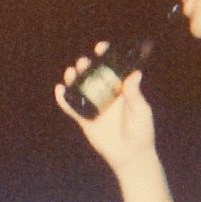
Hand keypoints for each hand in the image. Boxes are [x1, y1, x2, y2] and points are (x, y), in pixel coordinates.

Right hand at [54, 43, 156, 172]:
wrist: (130, 155)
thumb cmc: (141, 131)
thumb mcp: (141, 111)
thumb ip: (135, 94)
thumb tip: (135, 74)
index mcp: (120, 89)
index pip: (111, 68)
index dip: (105, 56)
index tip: (100, 47)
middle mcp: (105, 95)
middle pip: (91, 75)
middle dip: (85, 66)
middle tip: (83, 63)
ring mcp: (93, 106)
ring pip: (79, 88)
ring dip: (73, 78)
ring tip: (70, 73)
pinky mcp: (84, 119)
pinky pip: (71, 107)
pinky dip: (63, 99)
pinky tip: (59, 90)